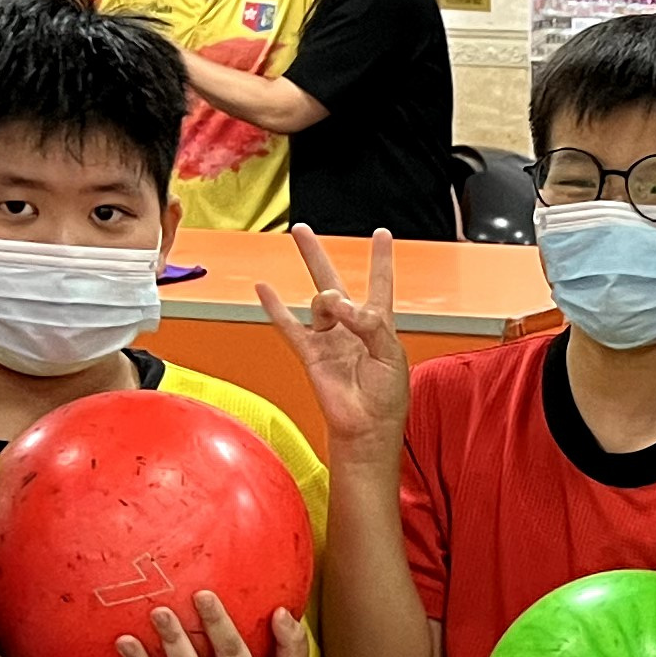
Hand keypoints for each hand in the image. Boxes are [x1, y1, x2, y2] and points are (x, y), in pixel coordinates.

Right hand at [256, 225, 409, 468]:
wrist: (366, 426)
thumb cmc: (386, 396)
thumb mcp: (391, 353)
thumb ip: (370, 323)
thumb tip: (340, 304)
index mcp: (379, 324)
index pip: (380, 283)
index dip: (381, 259)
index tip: (381, 234)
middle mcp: (351, 326)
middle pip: (332, 281)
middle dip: (315, 255)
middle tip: (300, 230)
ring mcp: (328, 338)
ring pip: (319, 303)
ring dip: (327, 301)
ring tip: (333, 308)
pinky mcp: (310, 353)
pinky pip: (288, 325)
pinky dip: (274, 307)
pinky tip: (264, 289)